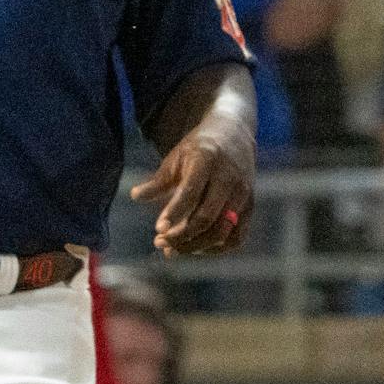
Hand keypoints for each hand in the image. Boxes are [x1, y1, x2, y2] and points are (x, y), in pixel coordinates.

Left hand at [134, 117, 255, 254]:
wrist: (234, 134)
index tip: (158, 229)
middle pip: (207, 217)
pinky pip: (236, 237)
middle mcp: (229, 178)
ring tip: (171, 250)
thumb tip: (134, 197)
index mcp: (208, 160)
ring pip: (222, 231)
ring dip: (195, 246)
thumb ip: (158, 181)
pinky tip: (195, 248)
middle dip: (181, 235)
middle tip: (159, 242)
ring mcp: (243, 194)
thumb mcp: (176, 157)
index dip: (174, 213)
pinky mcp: (249, 207)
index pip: (192, 192)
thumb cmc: (199, 149)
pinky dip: (215, 249)